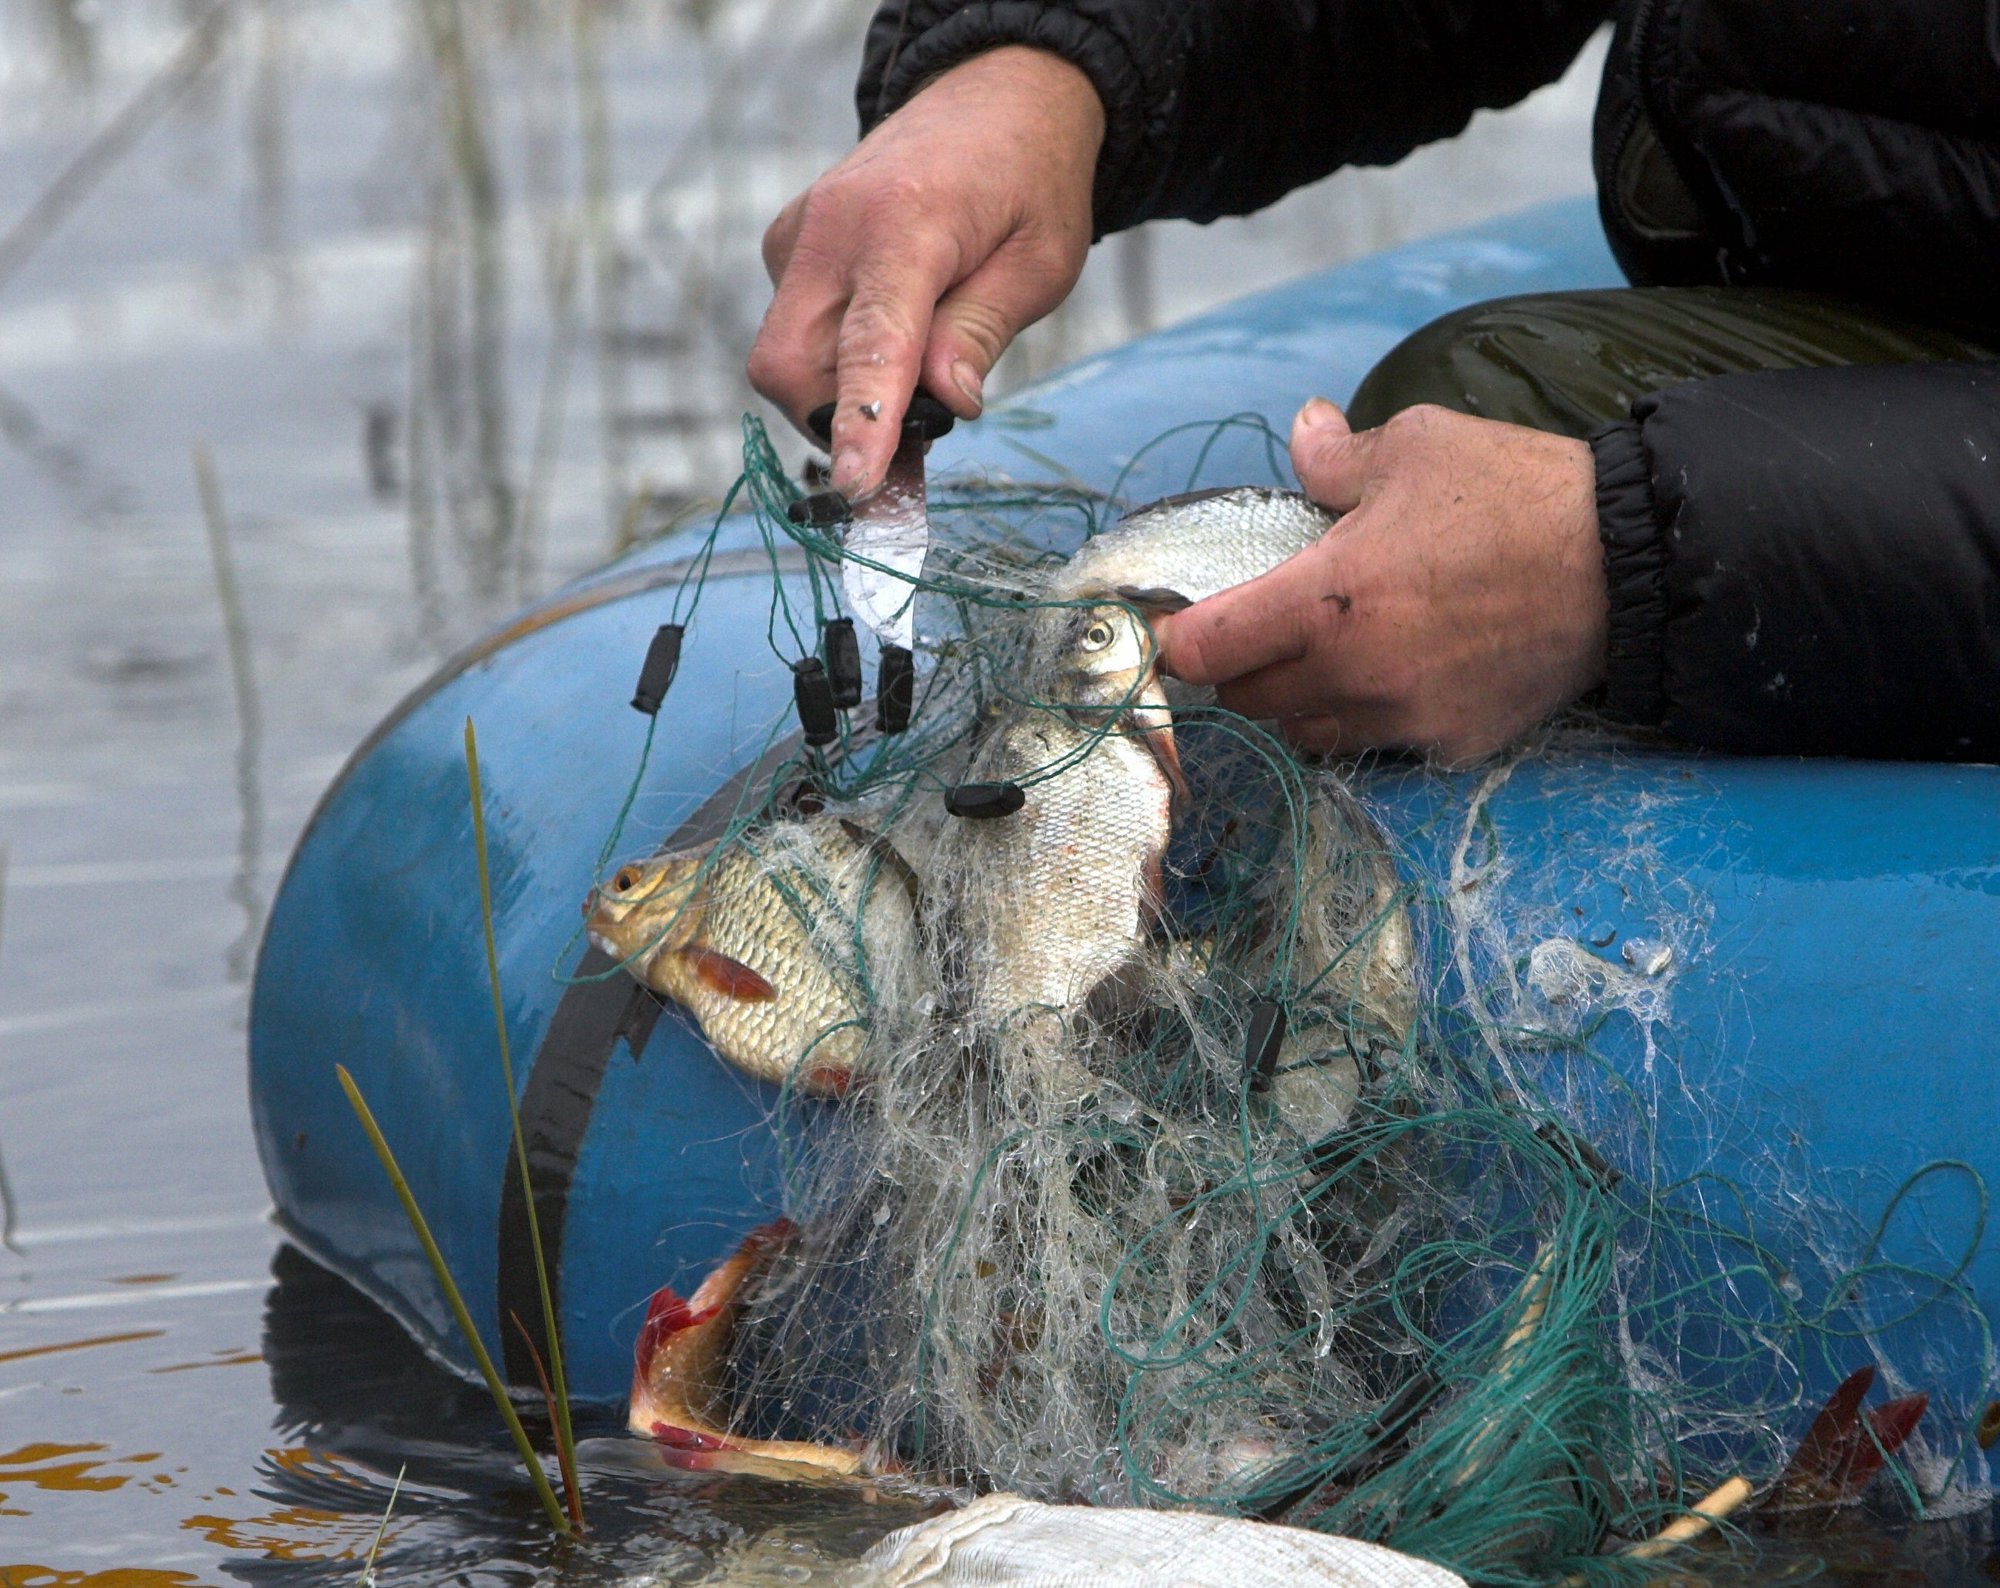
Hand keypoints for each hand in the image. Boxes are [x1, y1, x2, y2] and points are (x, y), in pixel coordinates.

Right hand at [748, 47, 1102, 498]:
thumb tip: (945, 403)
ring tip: (914, 381)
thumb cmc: (1029, 182)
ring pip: (786, 359)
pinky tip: (887, 334)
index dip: (861, 421)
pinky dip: (834, 360)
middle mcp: (833, 224)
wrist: (993, 97)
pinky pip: (791, 331)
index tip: (857, 484)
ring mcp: (799, 232)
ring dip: (840, 397)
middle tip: (910, 445)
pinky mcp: (786, 243)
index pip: (871, 340)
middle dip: (838, 424)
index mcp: (907, 220)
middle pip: (793, 366)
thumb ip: (982, 331)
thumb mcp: (1041, 262)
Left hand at [1154, 400, 1608, 762]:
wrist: (1629, 562)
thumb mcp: (1418, 447)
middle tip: (1255, 632)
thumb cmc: (1516, 493)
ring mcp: (1405, 718)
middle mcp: (1355, 674)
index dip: (1181, 637)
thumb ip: (1338, 456)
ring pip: (1306, 734)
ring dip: (1296, 703)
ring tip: (1322, 655)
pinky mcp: (1453, 744)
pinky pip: (1380, 744)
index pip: (1205, 650)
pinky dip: (1369, 718)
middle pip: (1247, 702)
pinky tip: (1396, 675)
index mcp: (1326, 600)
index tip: (1183, 622)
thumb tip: (1300, 431)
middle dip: (1238, 669)